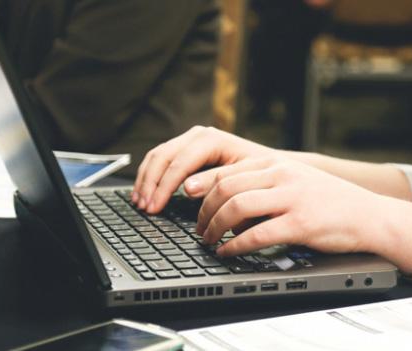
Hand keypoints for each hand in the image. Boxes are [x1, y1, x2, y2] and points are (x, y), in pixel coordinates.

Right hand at [132, 126, 275, 213]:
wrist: (272, 167)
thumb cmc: (261, 175)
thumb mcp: (242, 179)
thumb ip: (215, 182)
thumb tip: (186, 189)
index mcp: (212, 140)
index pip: (179, 162)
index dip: (163, 186)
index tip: (154, 207)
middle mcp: (198, 135)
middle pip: (163, 156)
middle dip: (150, 183)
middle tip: (144, 208)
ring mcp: (191, 140)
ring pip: (157, 156)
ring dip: (145, 180)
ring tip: (140, 203)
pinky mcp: (186, 149)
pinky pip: (160, 159)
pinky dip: (150, 176)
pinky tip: (145, 193)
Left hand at [195, 157, 391, 256]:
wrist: (370, 215)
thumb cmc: (331, 203)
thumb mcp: (296, 181)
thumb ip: (265, 184)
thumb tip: (227, 201)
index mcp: (277, 164)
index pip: (227, 171)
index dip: (202, 188)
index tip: (189, 202)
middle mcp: (282, 175)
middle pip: (226, 188)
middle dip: (204, 211)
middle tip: (199, 229)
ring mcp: (292, 198)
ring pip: (236, 207)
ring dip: (215, 227)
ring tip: (209, 241)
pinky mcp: (300, 223)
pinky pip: (257, 234)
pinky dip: (235, 246)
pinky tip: (228, 252)